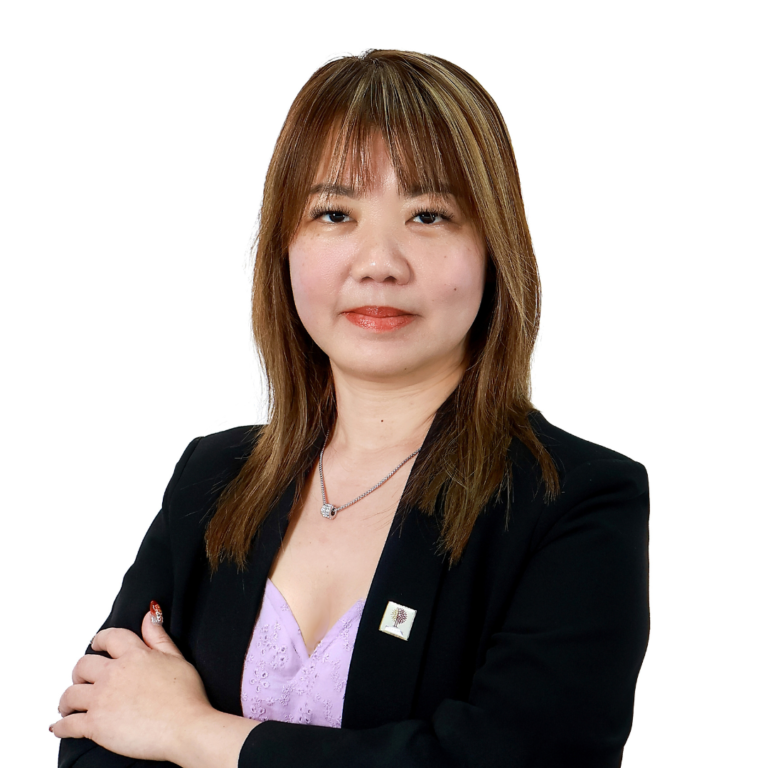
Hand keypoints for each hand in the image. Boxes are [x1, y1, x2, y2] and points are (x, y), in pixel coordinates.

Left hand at [51, 604, 214, 761]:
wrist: (186, 727)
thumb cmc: (186, 697)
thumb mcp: (177, 658)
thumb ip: (158, 637)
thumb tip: (149, 615)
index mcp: (135, 655)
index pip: (109, 638)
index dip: (100, 640)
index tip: (96, 644)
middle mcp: (114, 674)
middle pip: (83, 665)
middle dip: (80, 672)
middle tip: (83, 680)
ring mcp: (102, 699)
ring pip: (70, 694)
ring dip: (67, 700)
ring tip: (69, 707)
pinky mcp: (96, 725)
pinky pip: (67, 725)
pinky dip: (60, 727)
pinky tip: (59, 727)